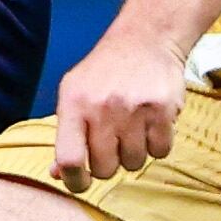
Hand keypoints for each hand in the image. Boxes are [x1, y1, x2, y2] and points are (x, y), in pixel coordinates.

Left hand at [52, 25, 187, 190]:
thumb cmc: (105, 72)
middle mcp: (102, 107)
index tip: (81, 182)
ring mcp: (134, 109)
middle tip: (113, 142)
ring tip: (133, 127)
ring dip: (134, 153)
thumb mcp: (75, 93)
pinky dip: (157, 144)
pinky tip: (152, 123)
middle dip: (109, 163)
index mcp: (74, 104)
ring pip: (134, 163)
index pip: (69, 159)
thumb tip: (57, 173)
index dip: (74, 181)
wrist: (146, 38)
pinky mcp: (163, 110)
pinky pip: (160, 152)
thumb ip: (66, 134)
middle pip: (104, 169)